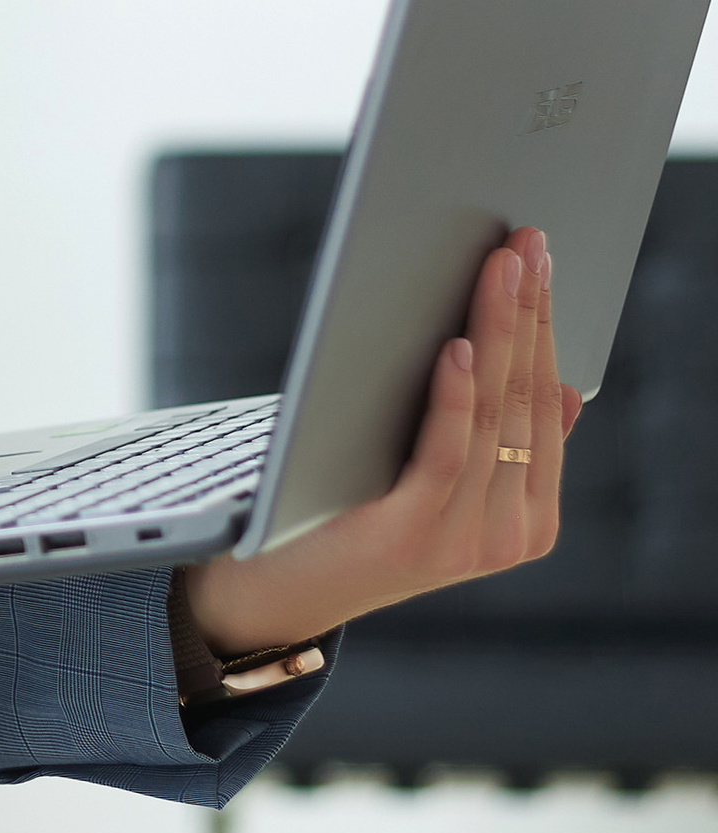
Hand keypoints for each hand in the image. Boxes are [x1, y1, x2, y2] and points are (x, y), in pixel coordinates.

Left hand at [182, 225, 575, 658]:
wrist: (273, 589)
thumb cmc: (351, 506)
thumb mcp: (436, 472)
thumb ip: (493, 438)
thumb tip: (560, 386)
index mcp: (528, 519)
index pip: (547, 403)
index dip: (545, 325)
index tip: (539, 258)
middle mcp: (508, 535)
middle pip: (525, 401)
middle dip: (529, 314)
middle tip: (526, 244)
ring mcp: (465, 542)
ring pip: (494, 417)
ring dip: (499, 332)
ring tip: (500, 269)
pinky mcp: (412, 538)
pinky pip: (445, 455)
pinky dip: (454, 398)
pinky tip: (456, 347)